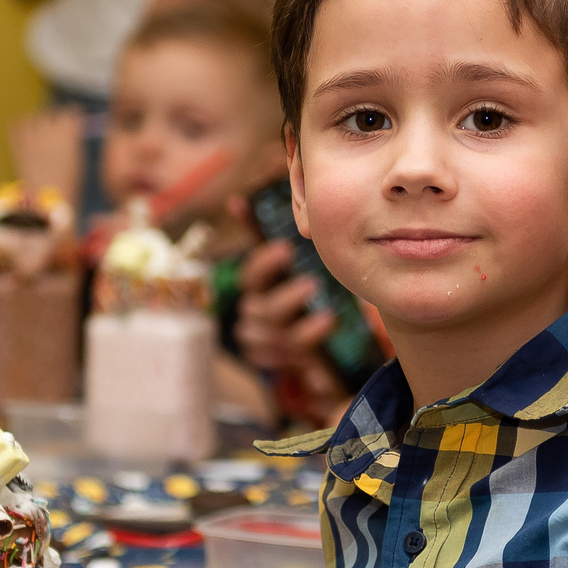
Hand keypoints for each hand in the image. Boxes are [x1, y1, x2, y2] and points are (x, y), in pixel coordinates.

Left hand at [6, 107, 86, 201]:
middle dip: (55, 119)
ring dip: (38, 121)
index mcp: (67, 134)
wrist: (44, 201)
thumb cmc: (68, 185)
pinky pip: (15, 126)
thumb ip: (74, 142)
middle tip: (58, 127)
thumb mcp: (79, 162)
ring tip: (40, 129)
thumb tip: (72, 133)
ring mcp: (30, 137)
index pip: (70, 112)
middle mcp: (48, 131)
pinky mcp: (17, 146)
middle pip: (51, 114)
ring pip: (32, 118)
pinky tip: (25, 133)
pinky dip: (20, 126)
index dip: (73, 114)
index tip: (75, 115)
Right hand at [234, 238, 334, 370]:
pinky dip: (304, 366)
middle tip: (312, 286)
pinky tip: (322, 367)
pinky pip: (285, 366)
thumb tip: (238, 199)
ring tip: (328, 320)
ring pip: (275, 338)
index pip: (251, 275)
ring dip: (302, 330)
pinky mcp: (275, 365)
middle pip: (262, 309)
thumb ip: (280, 242)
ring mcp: (262, 341)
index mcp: (256, 290)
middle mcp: (254, 315)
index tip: (287, 249)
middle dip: (287, 298)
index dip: (265, 261)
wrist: (292, 348)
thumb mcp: (290, 272)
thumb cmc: (296, 298)